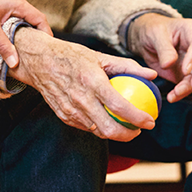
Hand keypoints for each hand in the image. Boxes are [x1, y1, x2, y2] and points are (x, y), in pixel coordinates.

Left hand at [0, 0, 52, 67]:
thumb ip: (3, 46)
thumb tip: (15, 63)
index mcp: (16, 2)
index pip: (39, 18)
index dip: (45, 34)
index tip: (46, 49)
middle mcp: (14, 0)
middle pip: (33, 19)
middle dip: (36, 35)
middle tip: (36, 52)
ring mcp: (6, 1)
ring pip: (22, 19)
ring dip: (24, 32)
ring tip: (24, 49)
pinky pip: (13, 18)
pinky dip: (15, 28)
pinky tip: (10, 40)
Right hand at [8, 27, 156, 141]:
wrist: (39, 61)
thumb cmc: (71, 56)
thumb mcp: (99, 56)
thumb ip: (127, 66)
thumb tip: (151, 74)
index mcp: (92, 82)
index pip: (120, 107)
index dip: (138, 118)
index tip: (150, 121)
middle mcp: (80, 99)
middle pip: (109, 129)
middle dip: (129, 135)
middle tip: (138, 129)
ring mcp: (70, 110)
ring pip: (97, 132)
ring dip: (114, 133)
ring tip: (124, 126)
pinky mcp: (63, 115)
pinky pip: (85, 127)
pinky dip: (98, 127)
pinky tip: (105, 119)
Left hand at [128, 13, 191, 102]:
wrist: (145, 39)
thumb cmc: (152, 30)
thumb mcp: (155, 35)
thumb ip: (164, 49)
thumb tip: (169, 64)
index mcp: (191, 31)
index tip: (185, 70)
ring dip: (190, 87)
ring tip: (176, 94)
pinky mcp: (186, 73)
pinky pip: (189, 84)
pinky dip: (182, 92)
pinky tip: (173, 97)